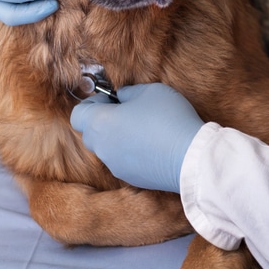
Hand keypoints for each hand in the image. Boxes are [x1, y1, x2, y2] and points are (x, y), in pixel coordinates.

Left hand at [70, 83, 203, 192]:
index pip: (77, 114)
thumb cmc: (168, 119)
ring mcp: (115, 165)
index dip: (93, 103)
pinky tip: (153, 146)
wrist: (191, 157)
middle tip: (128, 112)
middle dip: (104, 121)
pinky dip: (131, 153)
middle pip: (90, 133)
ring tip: (144, 130)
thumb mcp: (149, 91)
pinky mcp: (131, 178)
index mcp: (100, 124)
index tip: (113, 100)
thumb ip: (128, 92)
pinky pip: (123, 161)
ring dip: (118, 138)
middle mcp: (102, 148)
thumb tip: (122, 98)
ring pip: (107, 148)